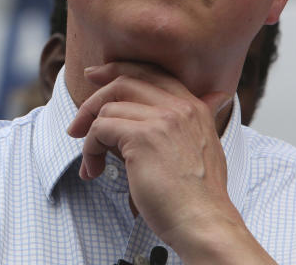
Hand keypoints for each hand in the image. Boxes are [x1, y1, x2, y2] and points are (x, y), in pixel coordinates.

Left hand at [67, 62, 268, 262]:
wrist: (204, 223)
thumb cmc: (199, 196)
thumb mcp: (207, 146)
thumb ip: (199, 119)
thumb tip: (218, 96)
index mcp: (194, 107)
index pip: (151, 73)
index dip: (118, 71)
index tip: (95, 77)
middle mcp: (180, 107)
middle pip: (125, 81)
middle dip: (94, 97)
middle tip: (77, 122)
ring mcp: (162, 119)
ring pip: (108, 109)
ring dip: (90, 136)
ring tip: (92, 163)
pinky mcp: (142, 137)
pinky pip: (100, 129)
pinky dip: (89, 149)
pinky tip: (94, 169)